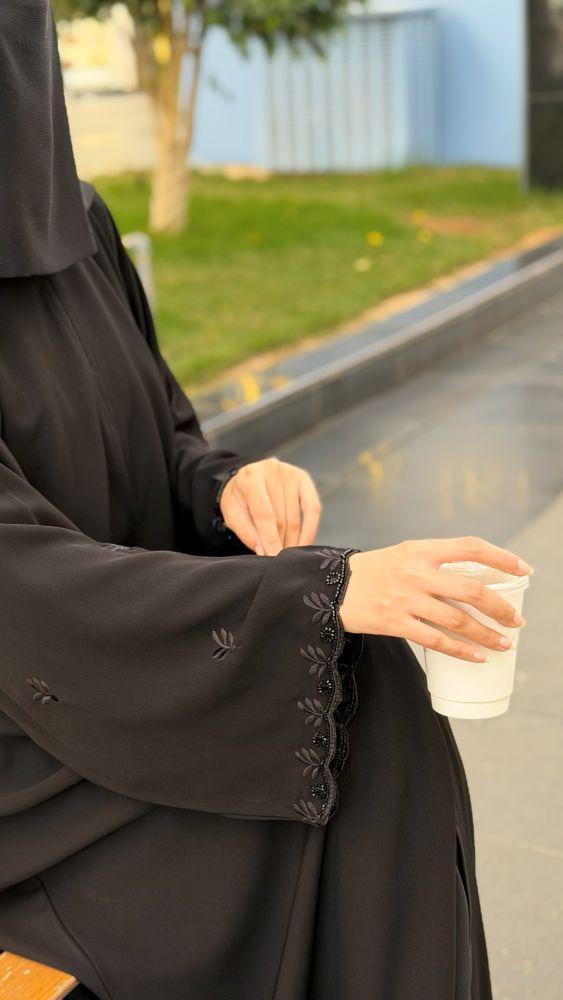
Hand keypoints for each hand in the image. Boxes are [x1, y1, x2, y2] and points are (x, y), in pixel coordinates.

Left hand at [219, 458, 321, 554]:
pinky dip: (310, 528)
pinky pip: (313, 507)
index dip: (270, 539)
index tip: (273, 558)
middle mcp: (272, 470)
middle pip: (281, 517)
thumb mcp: (233, 514)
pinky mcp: (303, 478)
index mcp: (250, 477)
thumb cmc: (239, 498)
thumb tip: (264, 551)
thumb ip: (247, 532)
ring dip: (293, 540)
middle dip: (281, 542)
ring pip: (296, 516)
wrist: (247, 478)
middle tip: (279, 560)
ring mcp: (290, 472)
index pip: (264, 514)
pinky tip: (305, 543)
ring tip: (288, 554)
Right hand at [340, 536, 532, 662]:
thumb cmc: (376, 570)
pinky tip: (478, 657)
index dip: (502, 557)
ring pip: (459, 621)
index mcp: (422, 550)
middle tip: (516, 620)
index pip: (471, 547)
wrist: (332, 586)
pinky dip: (462, 651)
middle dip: (501, 608)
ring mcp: (406, 599)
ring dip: (488, 635)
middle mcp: (417, 572)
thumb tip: (476, 576)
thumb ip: (436, 561)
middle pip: (472, 590)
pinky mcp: (395, 623)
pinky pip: (436, 641)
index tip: (524, 569)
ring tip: (505, 644)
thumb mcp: (405, 553)